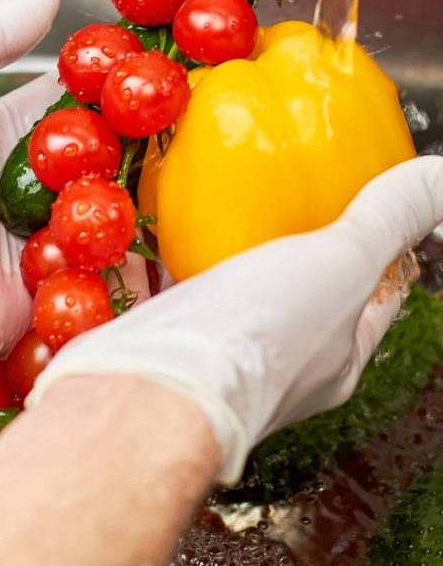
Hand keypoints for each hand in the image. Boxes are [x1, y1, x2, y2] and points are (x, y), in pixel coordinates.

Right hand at [29, 155, 442, 482]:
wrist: (156, 387)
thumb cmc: (261, 335)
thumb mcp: (343, 264)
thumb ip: (389, 218)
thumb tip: (441, 177)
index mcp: (337, 356)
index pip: (379, 300)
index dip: (384, 254)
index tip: (372, 212)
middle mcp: (282, 363)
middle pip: (301, 292)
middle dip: (298, 246)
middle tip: (293, 195)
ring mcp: (221, 356)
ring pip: (231, 292)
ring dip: (227, 252)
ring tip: (225, 203)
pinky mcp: (168, 344)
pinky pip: (168, 293)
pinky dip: (161, 261)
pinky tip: (151, 229)